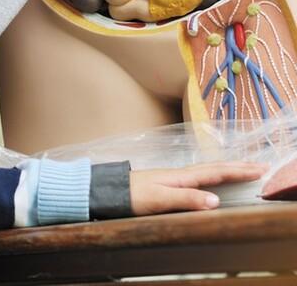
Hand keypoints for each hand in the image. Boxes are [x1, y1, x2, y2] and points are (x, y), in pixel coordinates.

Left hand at [129, 161, 269, 214]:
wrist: (107, 192)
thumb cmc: (131, 196)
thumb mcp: (159, 199)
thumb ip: (186, 199)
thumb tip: (216, 201)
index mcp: (181, 176)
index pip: (215, 172)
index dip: (238, 171)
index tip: (260, 169)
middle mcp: (179, 175)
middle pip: (214, 168)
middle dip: (238, 167)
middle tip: (261, 166)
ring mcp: (173, 179)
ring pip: (207, 172)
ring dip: (228, 169)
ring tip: (244, 169)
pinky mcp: (168, 185)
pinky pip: (198, 178)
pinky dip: (213, 176)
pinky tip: (213, 180)